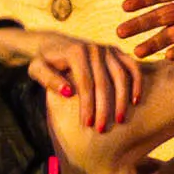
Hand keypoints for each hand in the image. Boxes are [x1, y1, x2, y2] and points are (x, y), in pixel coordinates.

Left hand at [14, 28, 149, 135]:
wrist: (55, 44)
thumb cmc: (45, 61)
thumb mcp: (37, 69)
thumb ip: (48, 79)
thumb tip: (68, 92)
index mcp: (76, 52)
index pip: (85, 83)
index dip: (87, 105)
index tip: (87, 125)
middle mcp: (94, 48)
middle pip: (104, 82)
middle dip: (104, 108)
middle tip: (102, 130)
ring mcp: (107, 49)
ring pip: (121, 76)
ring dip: (122, 99)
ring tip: (120, 120)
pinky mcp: (117, 51)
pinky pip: (132, 67)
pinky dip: (137, 82)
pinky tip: (136, 101)